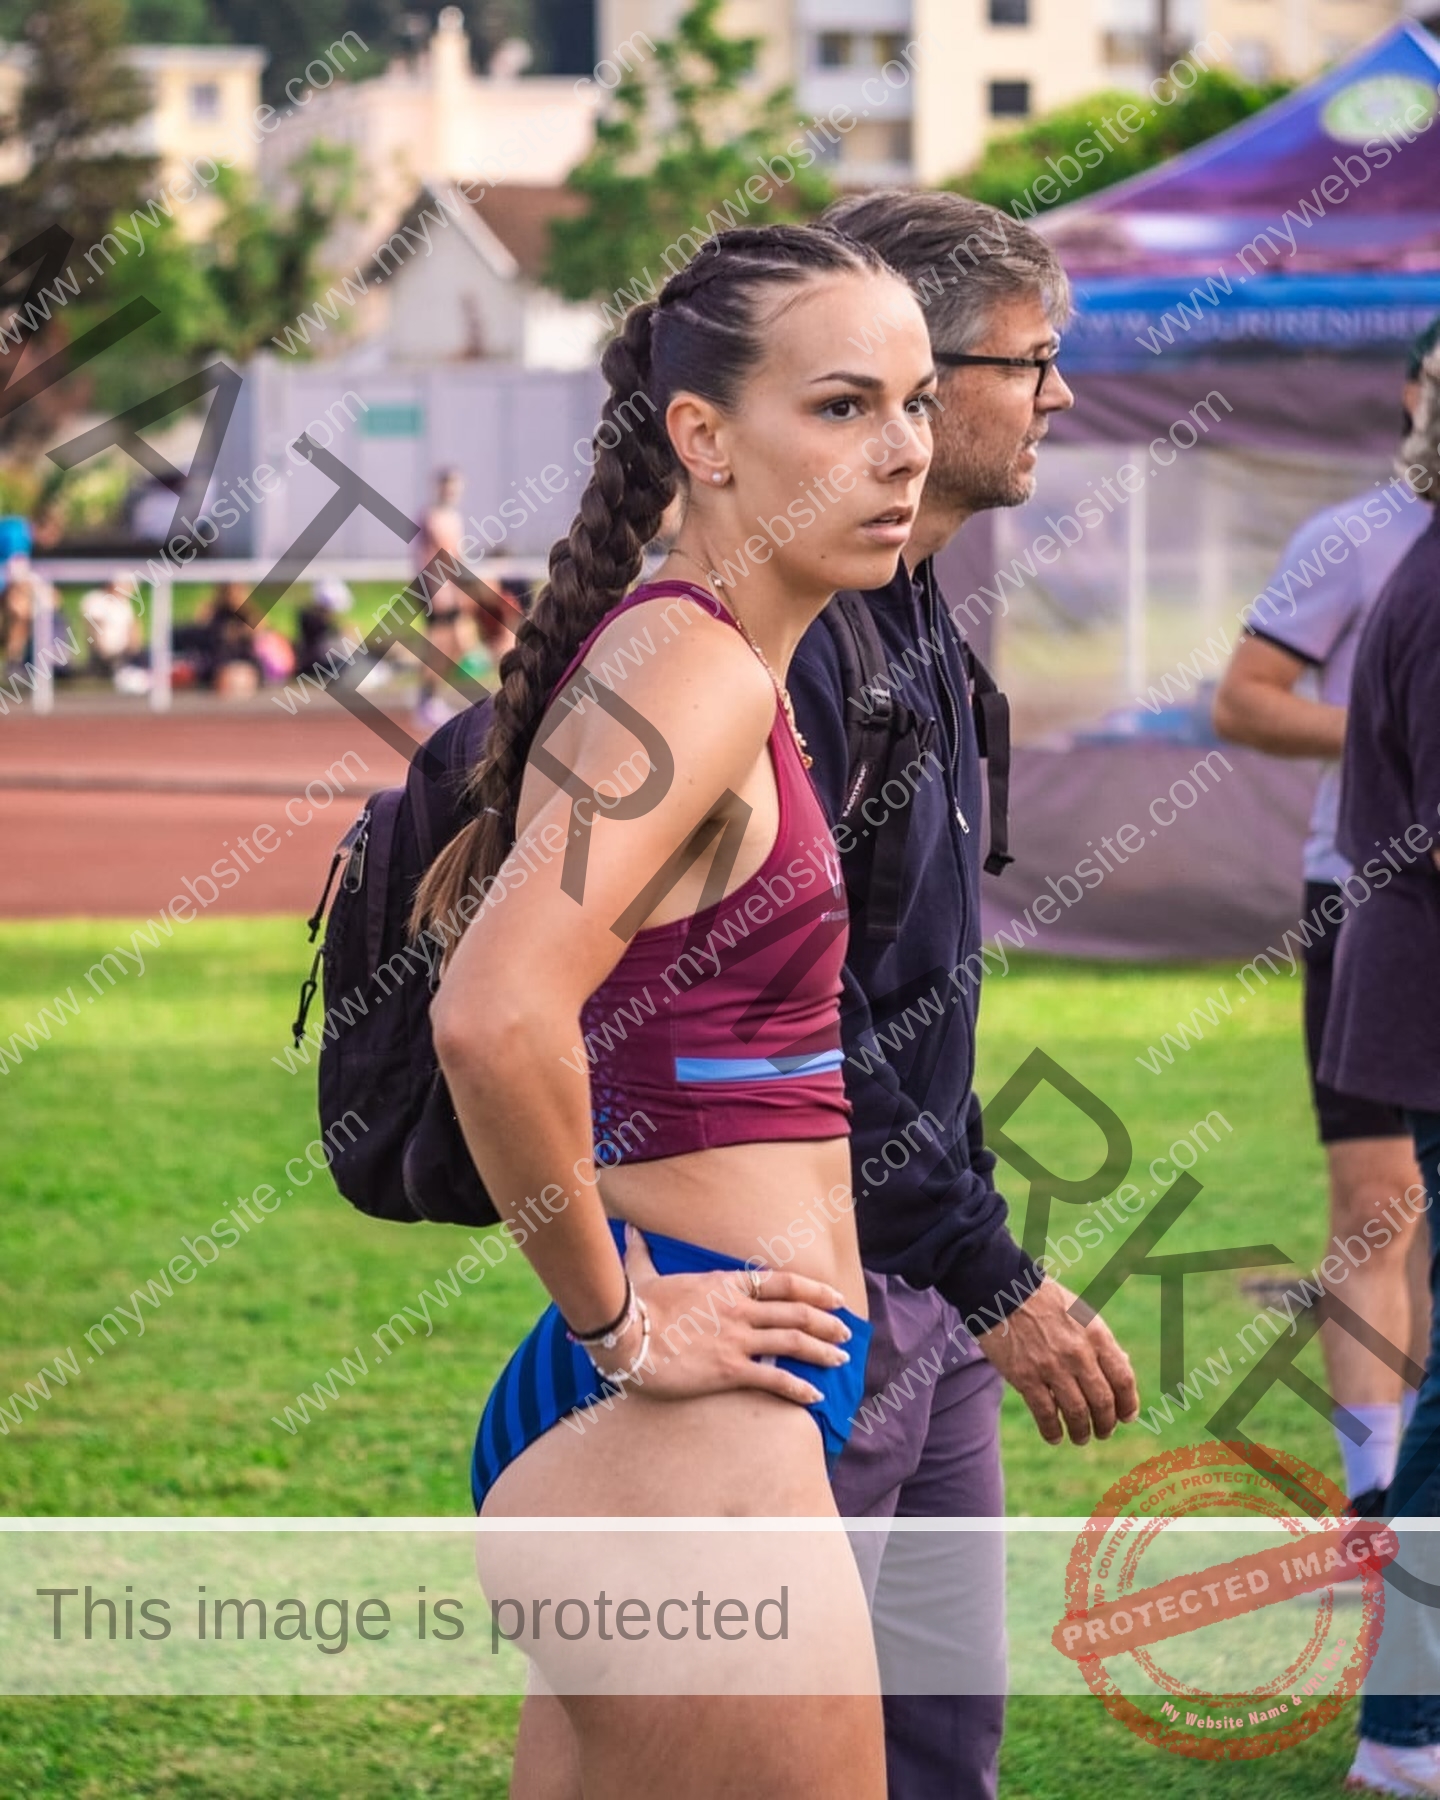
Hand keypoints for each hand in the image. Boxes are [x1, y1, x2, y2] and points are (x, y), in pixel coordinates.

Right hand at [587, 1225, 854, 1406]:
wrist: (624, 1335)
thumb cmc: (633, 1305)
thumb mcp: (642, 1273)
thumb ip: (642, 1254)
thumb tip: (630, 1231)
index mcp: (726, 1285)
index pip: (782, 1283)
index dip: (814, 1289)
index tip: (834, 1297)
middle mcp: (739, 1310)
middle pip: (796, 1313)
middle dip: (826, 1323)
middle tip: (845, 1333)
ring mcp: (737, 1339)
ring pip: (793, 1342)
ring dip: (821, 1351)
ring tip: (840, 1360)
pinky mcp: (729, 1370)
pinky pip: (773, 1378)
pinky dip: (798, 1386)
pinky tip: (815, 1395)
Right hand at [974, 1278, 1137, 1445]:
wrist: (1003, 1289)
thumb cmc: (1045, 1302)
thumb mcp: (1082, 1313)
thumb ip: (1101, 1343)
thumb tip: (1123, 1369)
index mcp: (1096, 1335)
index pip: (1123, 1379)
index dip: (1128, 1404)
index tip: (1126, 1417)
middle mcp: (1078, 1353)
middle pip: (1103, 1402)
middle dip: (1106, 1424)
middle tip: (1103, 1432)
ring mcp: (1051, 1366)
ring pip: (1077, 1413)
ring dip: (1082, 1432)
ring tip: (1080, 1437)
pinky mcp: (1025, 1376)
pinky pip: (1045, 1414)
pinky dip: (1052, 1431)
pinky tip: (1054, 1436)